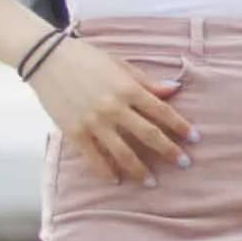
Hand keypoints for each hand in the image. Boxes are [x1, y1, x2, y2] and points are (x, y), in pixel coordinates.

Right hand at [26, 37, 196, 183]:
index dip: (180, 126)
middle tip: (183, 163)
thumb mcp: (119, 64)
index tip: (194, 138)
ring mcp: (94, 122)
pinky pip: (94, 158)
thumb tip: (174, 90)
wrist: (47, 59)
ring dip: (140, 170)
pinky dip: (106, 171)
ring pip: (123, 153)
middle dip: (169, 151)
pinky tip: (116, 180)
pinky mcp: (75, 132)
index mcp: (128, 88)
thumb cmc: (85, 58)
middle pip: (148, 135)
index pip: (162, 111)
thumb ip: (146, 81)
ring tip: (151, 182)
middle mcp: (114, 108)